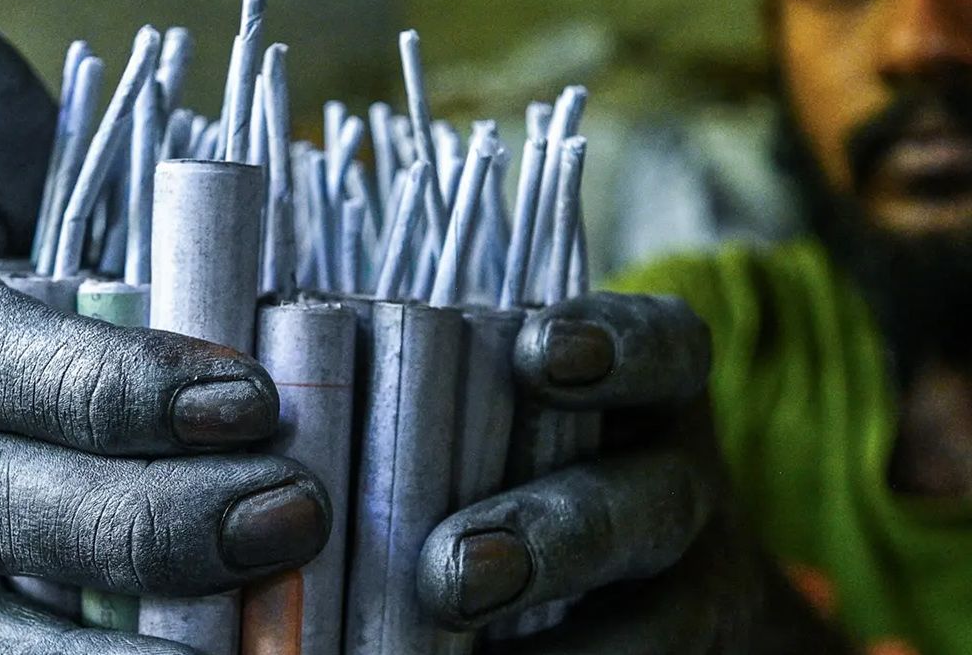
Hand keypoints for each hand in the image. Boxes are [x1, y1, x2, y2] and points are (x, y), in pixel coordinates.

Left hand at [415, 293, 848, 652]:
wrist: (646, 586)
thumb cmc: (526, 451)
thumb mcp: (508, 403)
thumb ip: (436, 392)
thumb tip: (274, 393)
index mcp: (652, 391)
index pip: (662, 351)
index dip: (610, 347)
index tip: (534, 353)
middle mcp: (686, 482)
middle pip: (647, 506)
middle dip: (551, 537)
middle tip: (452, 572)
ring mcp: (697, 586)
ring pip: (663, 622)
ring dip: (569, 650)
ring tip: (458, 635)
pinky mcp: (686, 654)